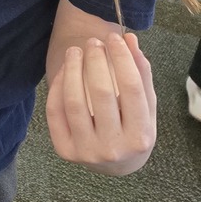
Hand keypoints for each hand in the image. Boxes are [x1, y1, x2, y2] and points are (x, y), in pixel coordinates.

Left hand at [45, 31, 155, 175]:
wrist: (115, 163)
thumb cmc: (133, 127)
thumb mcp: (145, 106)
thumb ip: (141, 73)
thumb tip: (129, 39)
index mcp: (140, 137)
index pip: (131, 88)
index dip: (122, 58)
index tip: (114, 38)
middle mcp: (114, 148)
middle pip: (101, 92)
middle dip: (95, 60)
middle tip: (93, 42)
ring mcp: (86, 151)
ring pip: (74, 100)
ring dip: (72, 68)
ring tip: (75, 50)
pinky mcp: (64, 149)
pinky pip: (55, 110)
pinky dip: (58, 86)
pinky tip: (65, 70)